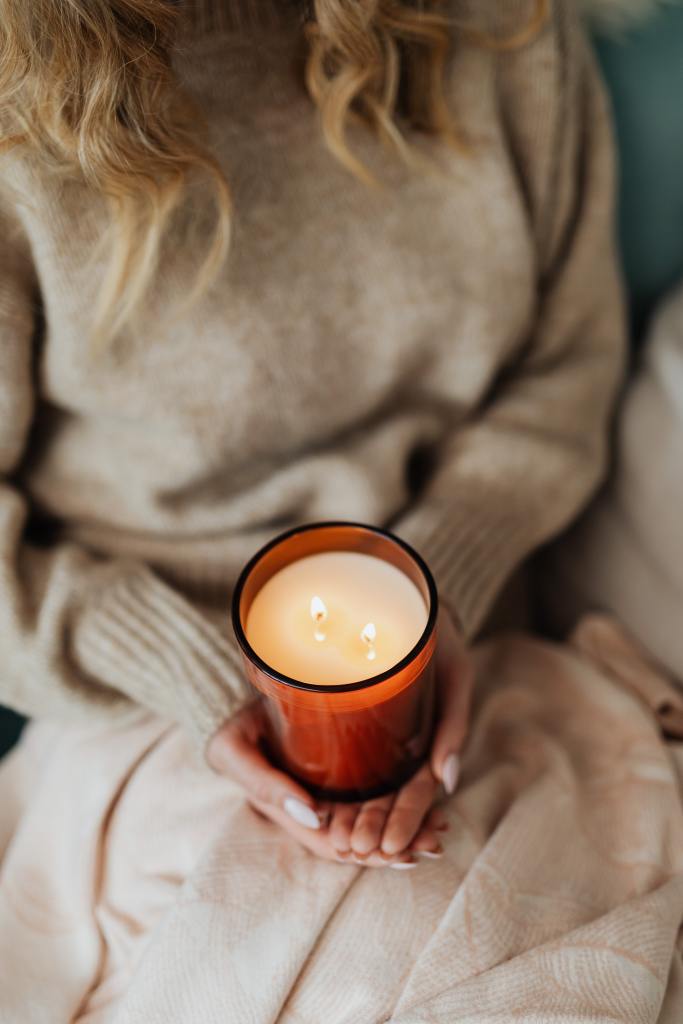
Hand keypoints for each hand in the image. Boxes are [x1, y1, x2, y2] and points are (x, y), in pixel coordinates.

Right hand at [207, 601, 471, 866]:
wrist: (238, 691)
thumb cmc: (233, 727)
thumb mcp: (234, 753)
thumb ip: (264, 784)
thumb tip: (316, 815)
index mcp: (295, 812)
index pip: (337, 844)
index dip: (367, 853)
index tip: (400, 852)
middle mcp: (319, 805)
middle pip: (364, 833)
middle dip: (400, 842)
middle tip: (435, 841)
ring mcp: (334, 785)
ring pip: (376, 813)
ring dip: (409, 823)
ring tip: (441, 827)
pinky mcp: (348, 760)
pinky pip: (380, 785)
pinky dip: (405, 794)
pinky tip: (434, 790)